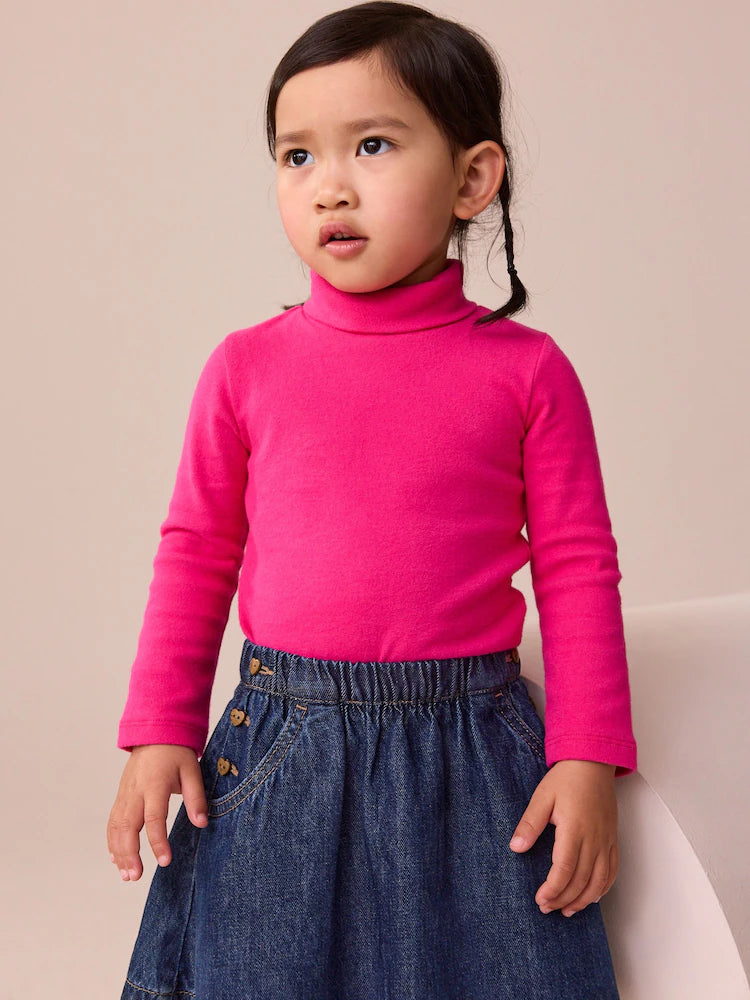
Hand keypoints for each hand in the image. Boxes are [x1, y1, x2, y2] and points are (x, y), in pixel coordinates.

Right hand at [107, 744, 208, 881]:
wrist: (154, 735)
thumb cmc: (176, 754)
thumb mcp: (192, 771)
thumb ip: (196, 798)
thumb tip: (202, 823)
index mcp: (155, 784)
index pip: (154, 818)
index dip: (158, 841)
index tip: (165, 861)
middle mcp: (135, 792)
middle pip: (128, 826)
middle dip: (130, 854)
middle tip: (136, 877)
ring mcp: (124, 794)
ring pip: (116, 827)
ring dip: (119, 853)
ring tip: (127, 875)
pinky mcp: (120, 797)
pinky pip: (112, 822)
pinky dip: (112, 842)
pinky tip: (116, 859)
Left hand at [508, 759, 617, 916]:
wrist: (592, 762)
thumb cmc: (567, 778)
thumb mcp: (542, 797)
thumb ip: (530, 824)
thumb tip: (516, 847)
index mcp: (575, 829)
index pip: (565, 870)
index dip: (553, 890)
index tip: (540, 900)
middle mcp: (594, 839)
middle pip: (582, 881)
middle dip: (564, 899)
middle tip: (547, 908)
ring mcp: (606, 840)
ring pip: (599, 881)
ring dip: (584, 900)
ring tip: (567, 910)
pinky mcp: (613, 839)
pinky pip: (612, 870)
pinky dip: (603, 888)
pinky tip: (592, 897)